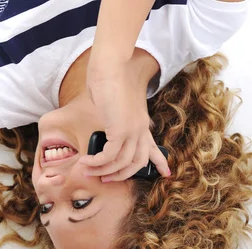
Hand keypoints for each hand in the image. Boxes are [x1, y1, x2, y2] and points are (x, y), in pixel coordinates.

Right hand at [79, 61, 170, 181]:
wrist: (110, 66)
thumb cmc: (108, 78)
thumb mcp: (112, 103)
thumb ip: (111, 117)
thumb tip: (102, 126)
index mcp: (141, 122)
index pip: (154, 147)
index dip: (159, 162)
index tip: (166, 173)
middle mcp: (140, 129)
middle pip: (137, 163)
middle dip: (120, 175)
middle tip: (104, 179)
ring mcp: (132, 130)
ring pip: (121, 163)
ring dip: (102, 170)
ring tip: (87, 170)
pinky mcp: (120, 130)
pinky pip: (109, 156)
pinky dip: (96, 162)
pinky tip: (86, 161)